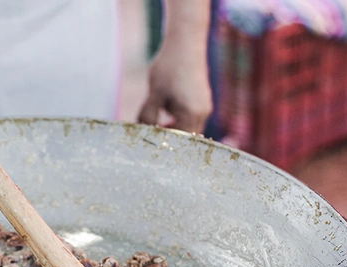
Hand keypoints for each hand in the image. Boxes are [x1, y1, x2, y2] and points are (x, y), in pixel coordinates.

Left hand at [137, 0, 211, 133]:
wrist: (185, 42)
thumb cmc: (169, 67)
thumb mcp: (154, 94)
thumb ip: (148, 117)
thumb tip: (141, 133)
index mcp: (192, 114)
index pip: (178, 141)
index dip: (163, 144)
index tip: (147, 144)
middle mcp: (203, 113)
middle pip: (185, 138)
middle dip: (168, 139)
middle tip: (149, 137)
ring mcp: (204, 106)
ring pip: (188, 128)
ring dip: (172, 129)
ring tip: (154, 125)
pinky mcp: (201, 100)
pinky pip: (190, 118)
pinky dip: (177, 120)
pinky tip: (163, 114)